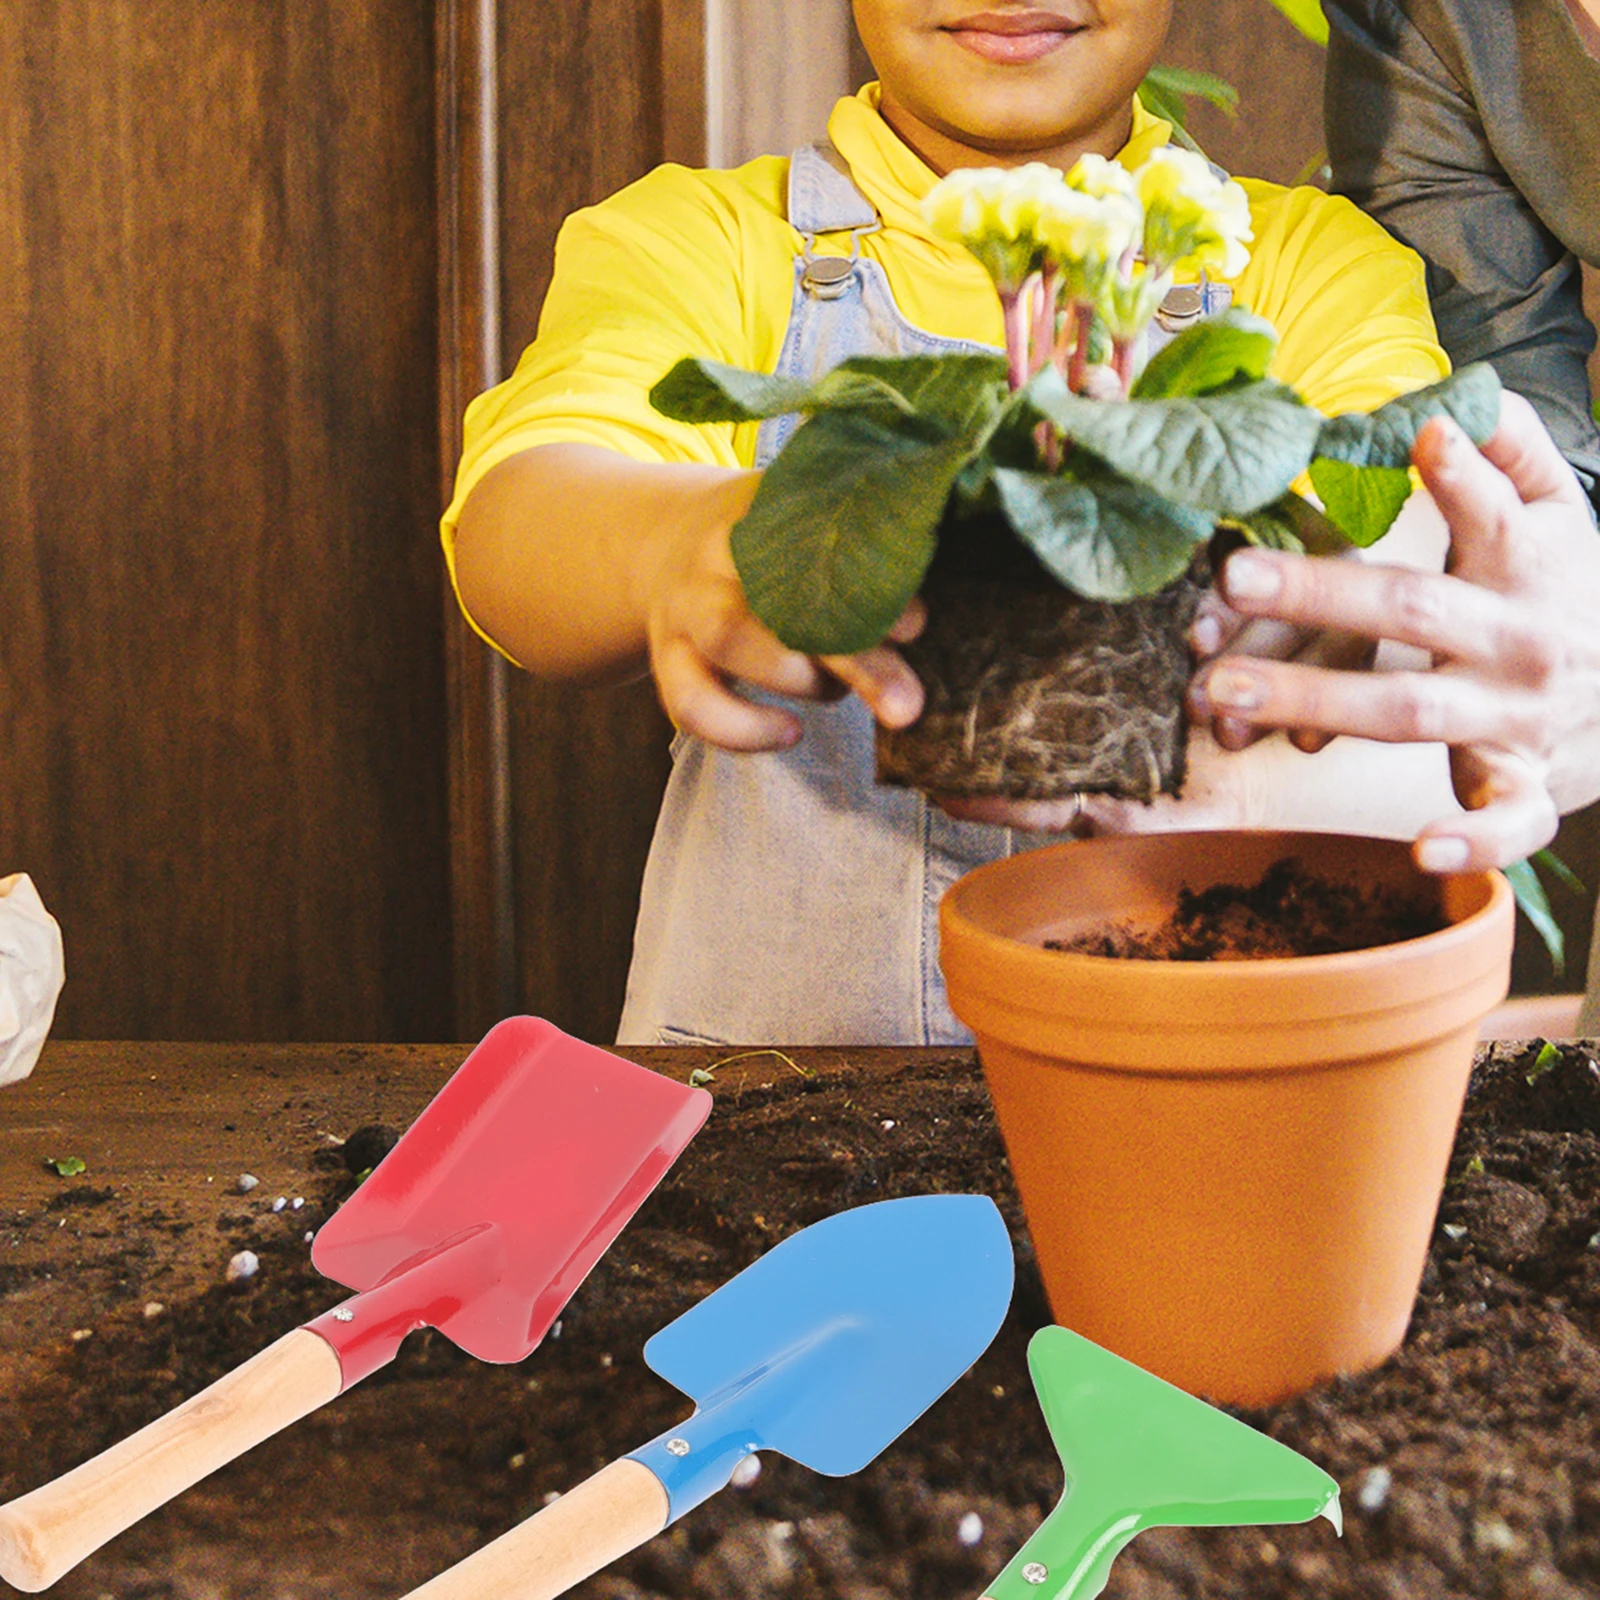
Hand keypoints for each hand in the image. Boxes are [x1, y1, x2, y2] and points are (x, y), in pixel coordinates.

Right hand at [642, 515, 926, 751]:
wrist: (663, 542)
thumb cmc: (768, 551)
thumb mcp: (806, 531)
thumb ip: (862, 562)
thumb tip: (914, 622)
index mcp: (766, 509)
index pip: (818, 540)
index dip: (869, 583)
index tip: (916, 624)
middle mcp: (719, 552)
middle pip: (778, 600)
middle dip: (853, 657)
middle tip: (905, 705)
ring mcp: (685, 604)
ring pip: (729, 641)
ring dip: (799, 681)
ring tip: (836, 692)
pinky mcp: (666, 657)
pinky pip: (691, 703)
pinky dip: (742, 730)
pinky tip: (790, 731)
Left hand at [1186, 392, 1599, 870]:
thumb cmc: (1565, 591)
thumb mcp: (1559, 511)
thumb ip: (1511, 450)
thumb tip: (1452, 402)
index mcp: (1524, 565)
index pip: (1490, 515)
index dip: (1460, 481)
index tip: (1418, 439)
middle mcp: (1515, 640)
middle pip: (1412, 610)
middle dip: (1320, 595)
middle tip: (1233, 577)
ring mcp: (1516, 718)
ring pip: (1411, 711)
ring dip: (1317, 702)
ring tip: (1221, 693)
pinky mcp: (1524, 786)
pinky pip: (1507, 821)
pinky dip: (1474, 839)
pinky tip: (1423, 846)